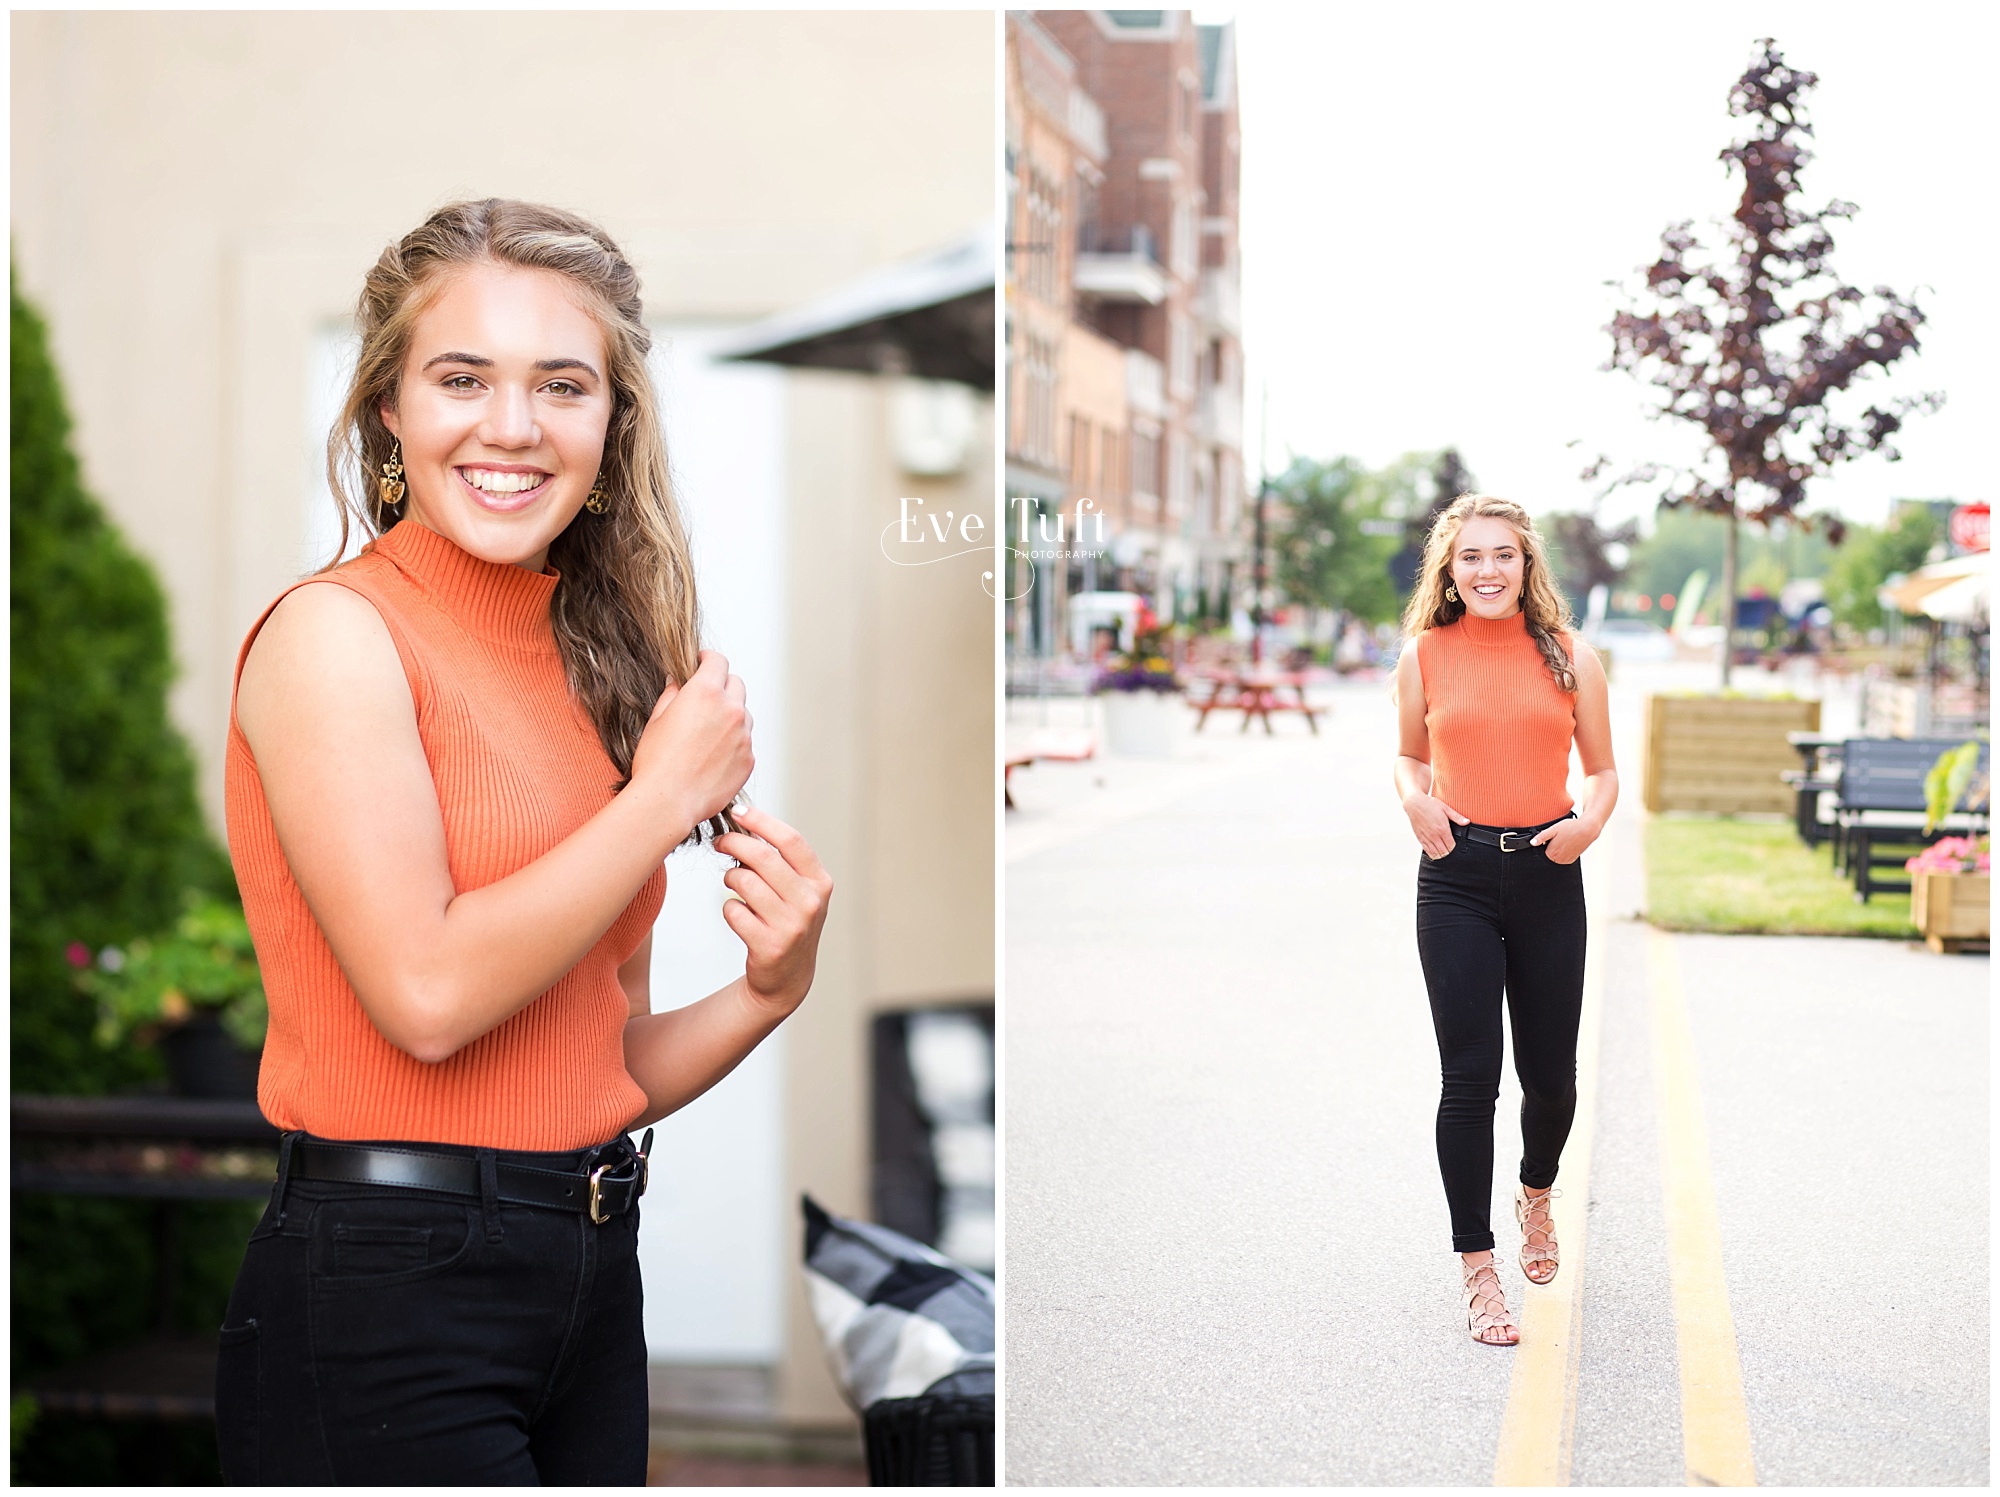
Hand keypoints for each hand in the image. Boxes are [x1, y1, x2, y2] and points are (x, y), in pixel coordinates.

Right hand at [630, 650, 752, 835]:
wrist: (668, 801)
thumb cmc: (657, 763)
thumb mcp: (657, 719)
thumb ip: (672, 694)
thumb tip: (678, 683)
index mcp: (706, 693)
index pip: (718, 661)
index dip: (708, 659)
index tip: (703, 662)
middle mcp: (731, 710)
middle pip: (735, 683)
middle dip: (721, 685)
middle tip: (705, 697)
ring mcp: (744, 735)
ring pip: (743, 714)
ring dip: (730, 715)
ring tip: (706, 733)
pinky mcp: (749, 759)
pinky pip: (745, 741)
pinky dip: (733, 742)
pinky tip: (712, 755)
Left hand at [713, 804, 832, 1015]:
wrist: (788, 975)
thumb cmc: (787, 920)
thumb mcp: (798, 890)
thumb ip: (781, 860)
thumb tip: (744, 824)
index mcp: (820, 882)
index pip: (791, 840)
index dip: (762, 821)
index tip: (738, 812)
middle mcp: (810, 902)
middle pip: (762, 857)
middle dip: (734, 844)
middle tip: (721, 843)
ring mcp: (791, 926)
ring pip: (744, 883)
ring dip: (731, 879)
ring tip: (734, 885)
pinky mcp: (769, 946)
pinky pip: (733, 912)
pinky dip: (730, 909)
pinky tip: (740, 916)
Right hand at [1404, 792, 1467, 859]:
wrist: (1415, 804)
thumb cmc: (1429, 805)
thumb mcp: (1446, 808)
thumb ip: (1457, 817)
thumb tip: (1467, 822)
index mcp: (1442, 829)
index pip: (1451, 845)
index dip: (1453, 846)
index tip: (1453, 843)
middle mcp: (1434, 835)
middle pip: (1444, 852)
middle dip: (1448, 851)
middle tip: (1448, 847)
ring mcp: (1426, 838)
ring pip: (1435, 854)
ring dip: (1440, 854)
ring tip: (1442, 850)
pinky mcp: (1420, 838)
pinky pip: (1427, 851)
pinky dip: (1432, 853)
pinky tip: (1434, 851)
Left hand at [1531, 817, 1597, 864]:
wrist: (1588, 829)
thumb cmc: (1571, 828)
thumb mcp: (1553, 829)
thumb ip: (1541, 837)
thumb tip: (1532, 842)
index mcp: (1552, 853)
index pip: (1543, 850)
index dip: (1547, 842)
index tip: (1553, 837)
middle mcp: (1559, 860)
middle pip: (1550, 853)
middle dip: (1553, 845)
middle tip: (1560, 837)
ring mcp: (1567, 860)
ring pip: (1557, 855)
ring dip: (1560, 848)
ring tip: (1566, 839)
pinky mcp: (1573, 859)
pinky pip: (1564, 856)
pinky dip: (1566, 851)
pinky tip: (1570, 843)